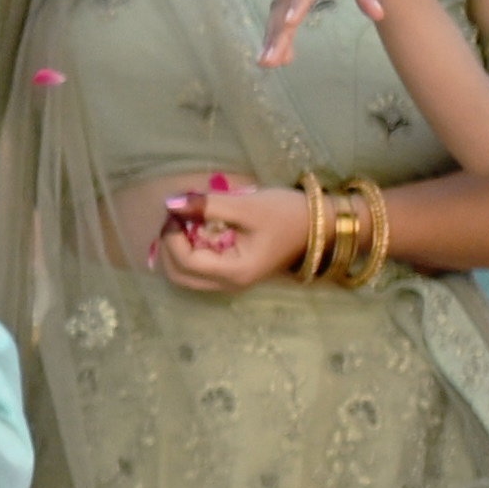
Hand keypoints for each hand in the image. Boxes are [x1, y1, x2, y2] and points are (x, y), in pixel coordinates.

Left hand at [144, 173, 312, 297]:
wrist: (320, 226)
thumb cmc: (287, 214)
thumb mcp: (247, 206)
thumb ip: (207, 205)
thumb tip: (171, 203)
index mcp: (235, 272)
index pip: (187, 262)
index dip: (172, 237)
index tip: (174, 210)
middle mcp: (230, 284)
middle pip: (180, 276)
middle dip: (169, 247)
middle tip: (174, 217)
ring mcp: (231, 282)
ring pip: (186, 276)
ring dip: (176, 250)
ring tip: (183, 221)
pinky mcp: (233, 273)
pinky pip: (199, 270)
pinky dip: (189, 251)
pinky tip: (195, 230)